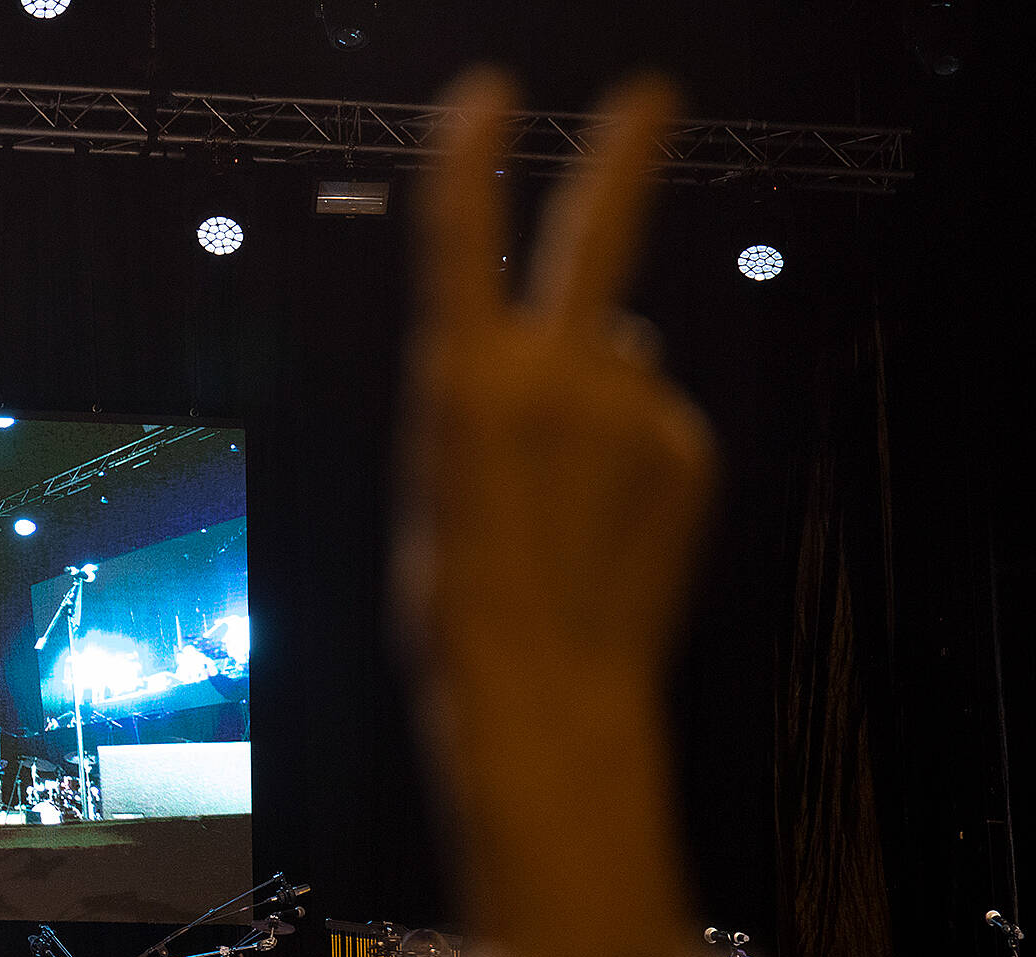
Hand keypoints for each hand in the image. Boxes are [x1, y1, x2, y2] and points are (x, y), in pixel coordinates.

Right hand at [397, 68, 708, 954]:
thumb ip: (515, 398)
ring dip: (597, 403)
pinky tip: (604, 525)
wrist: (539, 689)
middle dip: (625, 155)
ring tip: (563, 505)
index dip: (467, 158)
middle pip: (597, 235)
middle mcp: (556, 375)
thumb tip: (627, 337)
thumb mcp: (441, 487)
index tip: (486, 94)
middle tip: (653, 96)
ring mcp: (633, 409)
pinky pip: (656, 425)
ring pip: (621, 367)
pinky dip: (634, 456)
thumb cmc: (459, 602)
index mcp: (460, 384)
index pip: (459, 240)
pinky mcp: (687, 449)